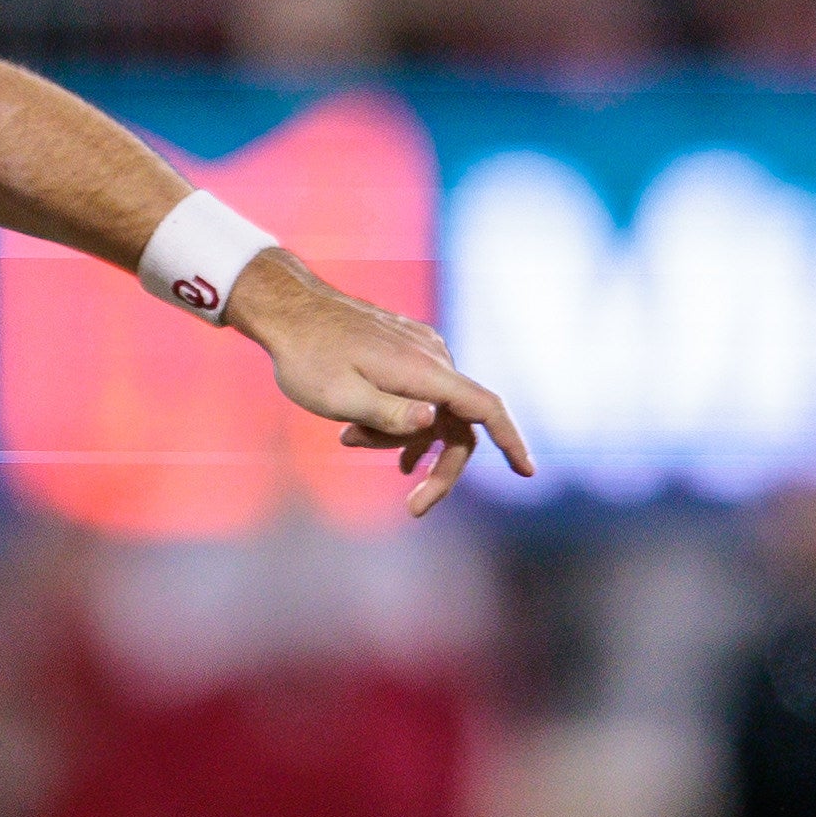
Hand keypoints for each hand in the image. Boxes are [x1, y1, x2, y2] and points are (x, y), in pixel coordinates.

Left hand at [225, 253, 534, 516]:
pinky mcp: (405, 349)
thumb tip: (431, 420)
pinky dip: (393, 419)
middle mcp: (433, 358)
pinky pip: (415, 393)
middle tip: (414, 507)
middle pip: (458, 424)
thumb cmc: (306, 357)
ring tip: (347, 441)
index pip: (484, 408)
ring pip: (431, 411)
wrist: (288, 308)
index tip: (527, 472)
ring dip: (399, 438)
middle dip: (438, 466)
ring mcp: (420, 350)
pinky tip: (355, 433)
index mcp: (423, 372)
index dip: (511, 440)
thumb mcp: (339, 396)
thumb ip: (387, 413)